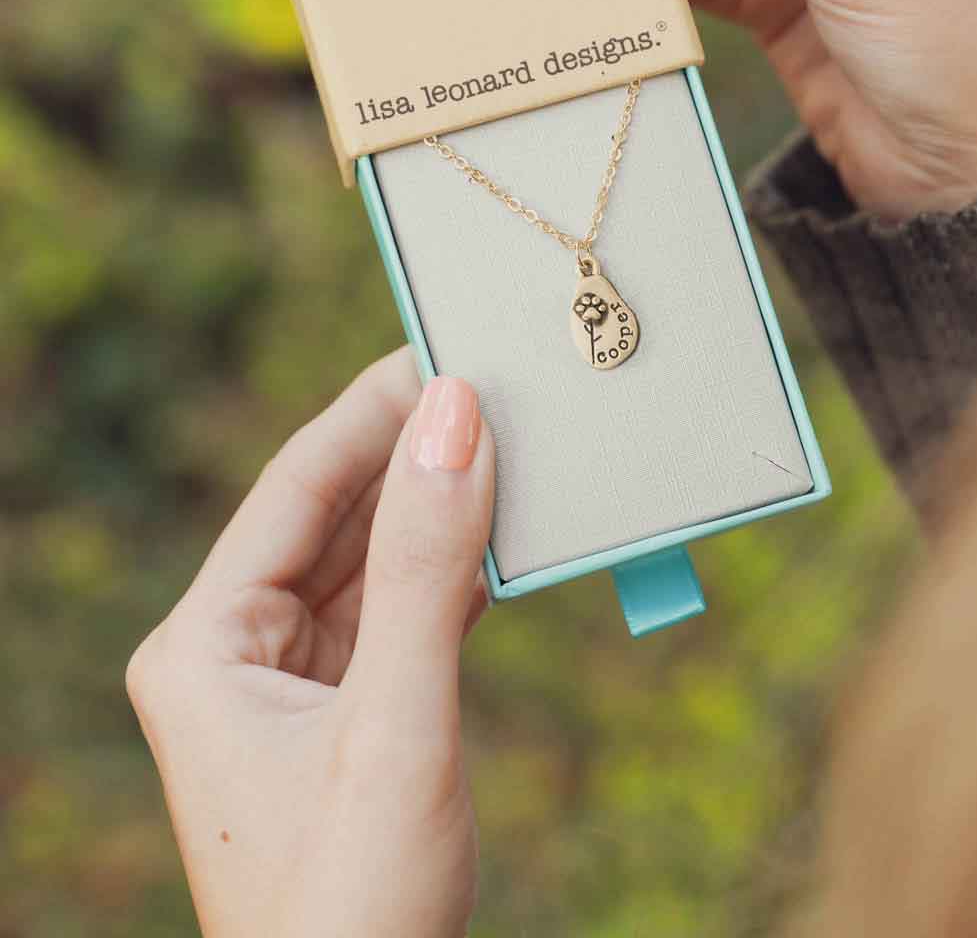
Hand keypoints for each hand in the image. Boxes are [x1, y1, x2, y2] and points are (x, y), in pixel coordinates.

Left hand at [126, 349, 492, 937]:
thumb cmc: (353, 901)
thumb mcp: (395, 719)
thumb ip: (425, 567)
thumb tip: (454, 420)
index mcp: (205, 643)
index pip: (295, 488)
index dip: (371, 413)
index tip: (444, 354)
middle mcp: (235, 652)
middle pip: (332, 516)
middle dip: (410, 455)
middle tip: (492, 390)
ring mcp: (291, 683)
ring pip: (371, 563)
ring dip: (436, 511)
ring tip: (509, 448)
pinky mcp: (345, 710)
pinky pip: (399, 612)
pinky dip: (452, 573)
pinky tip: (500, 534)